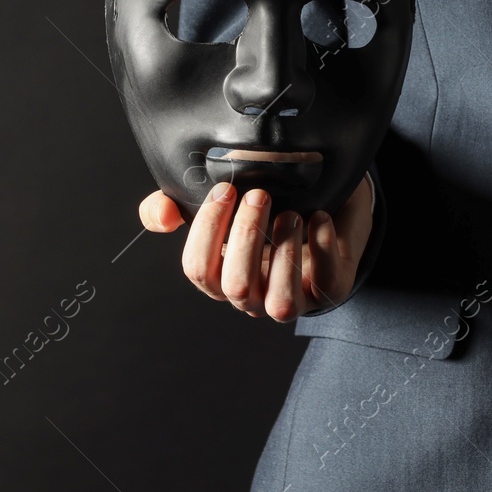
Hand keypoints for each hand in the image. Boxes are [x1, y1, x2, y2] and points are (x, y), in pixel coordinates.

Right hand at [138, 174, 373, 321]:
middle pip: (236, 286)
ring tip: (291, 213)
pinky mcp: (329, 290)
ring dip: (283, 254)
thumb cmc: (265, 208)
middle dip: (246, 236)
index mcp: (222, 276)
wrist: (324, 204)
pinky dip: (322, 249)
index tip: (225, 189)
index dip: (207, 230)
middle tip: (260, 195)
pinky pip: (327, 285)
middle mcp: (253, 296)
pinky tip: (319, 217)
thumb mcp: (218, 202)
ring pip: (280, 302)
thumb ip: (172, 205)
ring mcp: (293, 298)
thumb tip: (163, 216)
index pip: (199, 269)